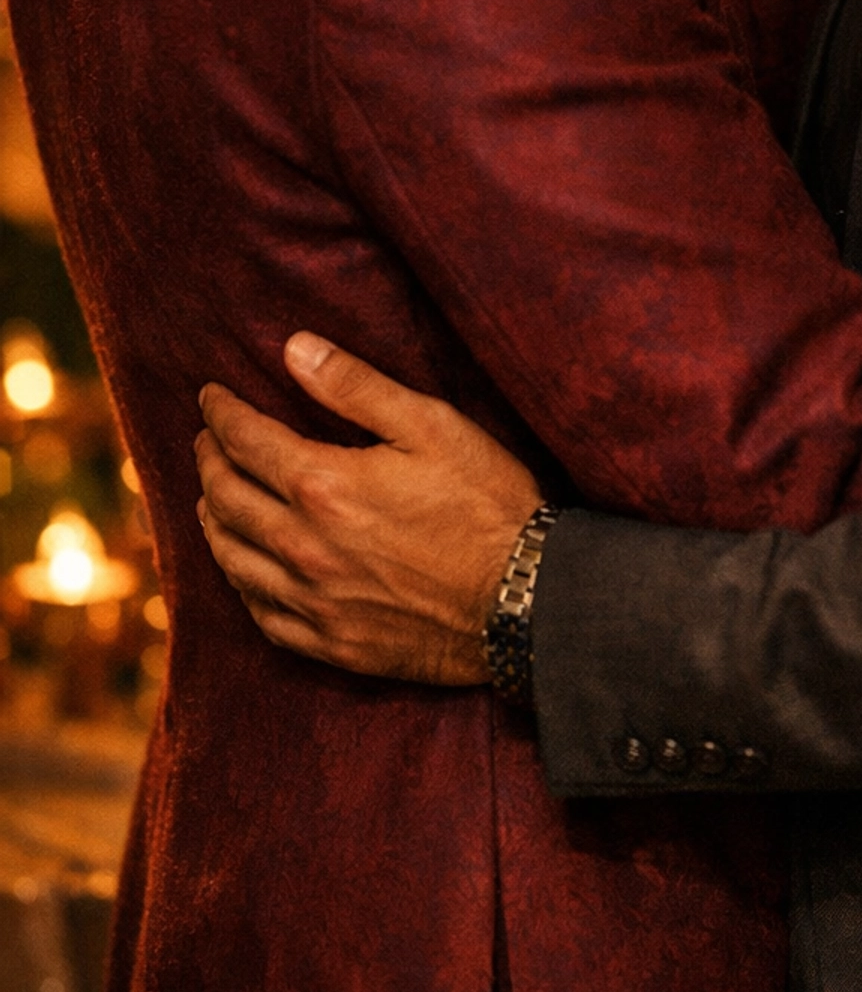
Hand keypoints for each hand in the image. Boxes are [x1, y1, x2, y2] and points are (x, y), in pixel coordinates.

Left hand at [195, 331, 542, 683]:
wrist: (524, 601)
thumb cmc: (487, 504)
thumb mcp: (431, 426)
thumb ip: (357, 387)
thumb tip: (293, 349)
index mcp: (323, 486)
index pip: (245, 441)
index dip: (220, 414)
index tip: (210, 396)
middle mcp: (303, 546)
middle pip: (225, 499)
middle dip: (208, 462)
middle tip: (206, 441)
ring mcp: (313, 600)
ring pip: (231, 559)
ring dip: (212, 521)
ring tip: (210, 497)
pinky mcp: (331, 643)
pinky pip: (260, 614)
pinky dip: (239, 583)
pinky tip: (243, 570)